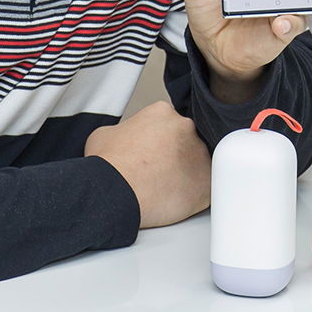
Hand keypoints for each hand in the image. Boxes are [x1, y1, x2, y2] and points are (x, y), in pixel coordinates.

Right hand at [85, 100, 210, 227]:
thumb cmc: (108, 167)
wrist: (115, 192)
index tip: (153, 155)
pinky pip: (207, 187)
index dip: (160, 142)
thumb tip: (123, 137)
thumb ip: (123, 129)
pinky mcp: (207, 182)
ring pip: (198, 163)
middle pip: (187, 141)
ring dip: (186, 174)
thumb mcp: (104, 134)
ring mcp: (200, 153)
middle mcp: (186, 127)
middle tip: (159, 172)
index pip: (169, 124)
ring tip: (164, 188)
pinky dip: (194, 194)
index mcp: (163, 113)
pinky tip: (177, 199)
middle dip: (175, 156)